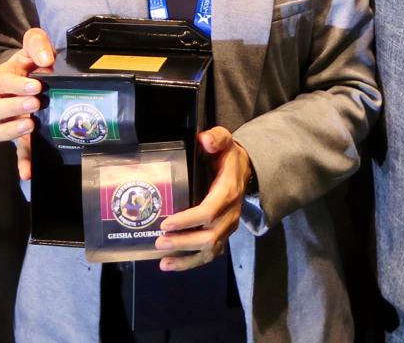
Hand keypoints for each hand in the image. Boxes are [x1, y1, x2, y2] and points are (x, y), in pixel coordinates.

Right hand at [0, 28, 53, 180]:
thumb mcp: (34, 45)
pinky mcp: (20, 139)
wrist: (40, 76)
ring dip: (10, 131)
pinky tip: (28, 172)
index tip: (36, 85)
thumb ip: (37, 43)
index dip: (14, 84)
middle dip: (12, 107)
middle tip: (35, 104)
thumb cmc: (33, 61)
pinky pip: (16, 154)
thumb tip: (45, 60)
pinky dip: (22, 163)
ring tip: (31, 125)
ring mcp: (7, 122)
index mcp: (2, 78)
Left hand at [155, 127, 251, 271]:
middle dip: (183, 242)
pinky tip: (171, 264)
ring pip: (210, 250)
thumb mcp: (224, 140)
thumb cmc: (227, 156)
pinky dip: (191, 262)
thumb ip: (216, 138)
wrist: (244, 169)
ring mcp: (228, 227)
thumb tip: (205, 141)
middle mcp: (230, 214)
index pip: (209, 212)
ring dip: (186, 258)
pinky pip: (210, 254)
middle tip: (159, 241)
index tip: (166, 223)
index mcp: (227, 192)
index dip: (187, 221)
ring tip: (163, 261)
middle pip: (209, 236)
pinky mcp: (223, 234)